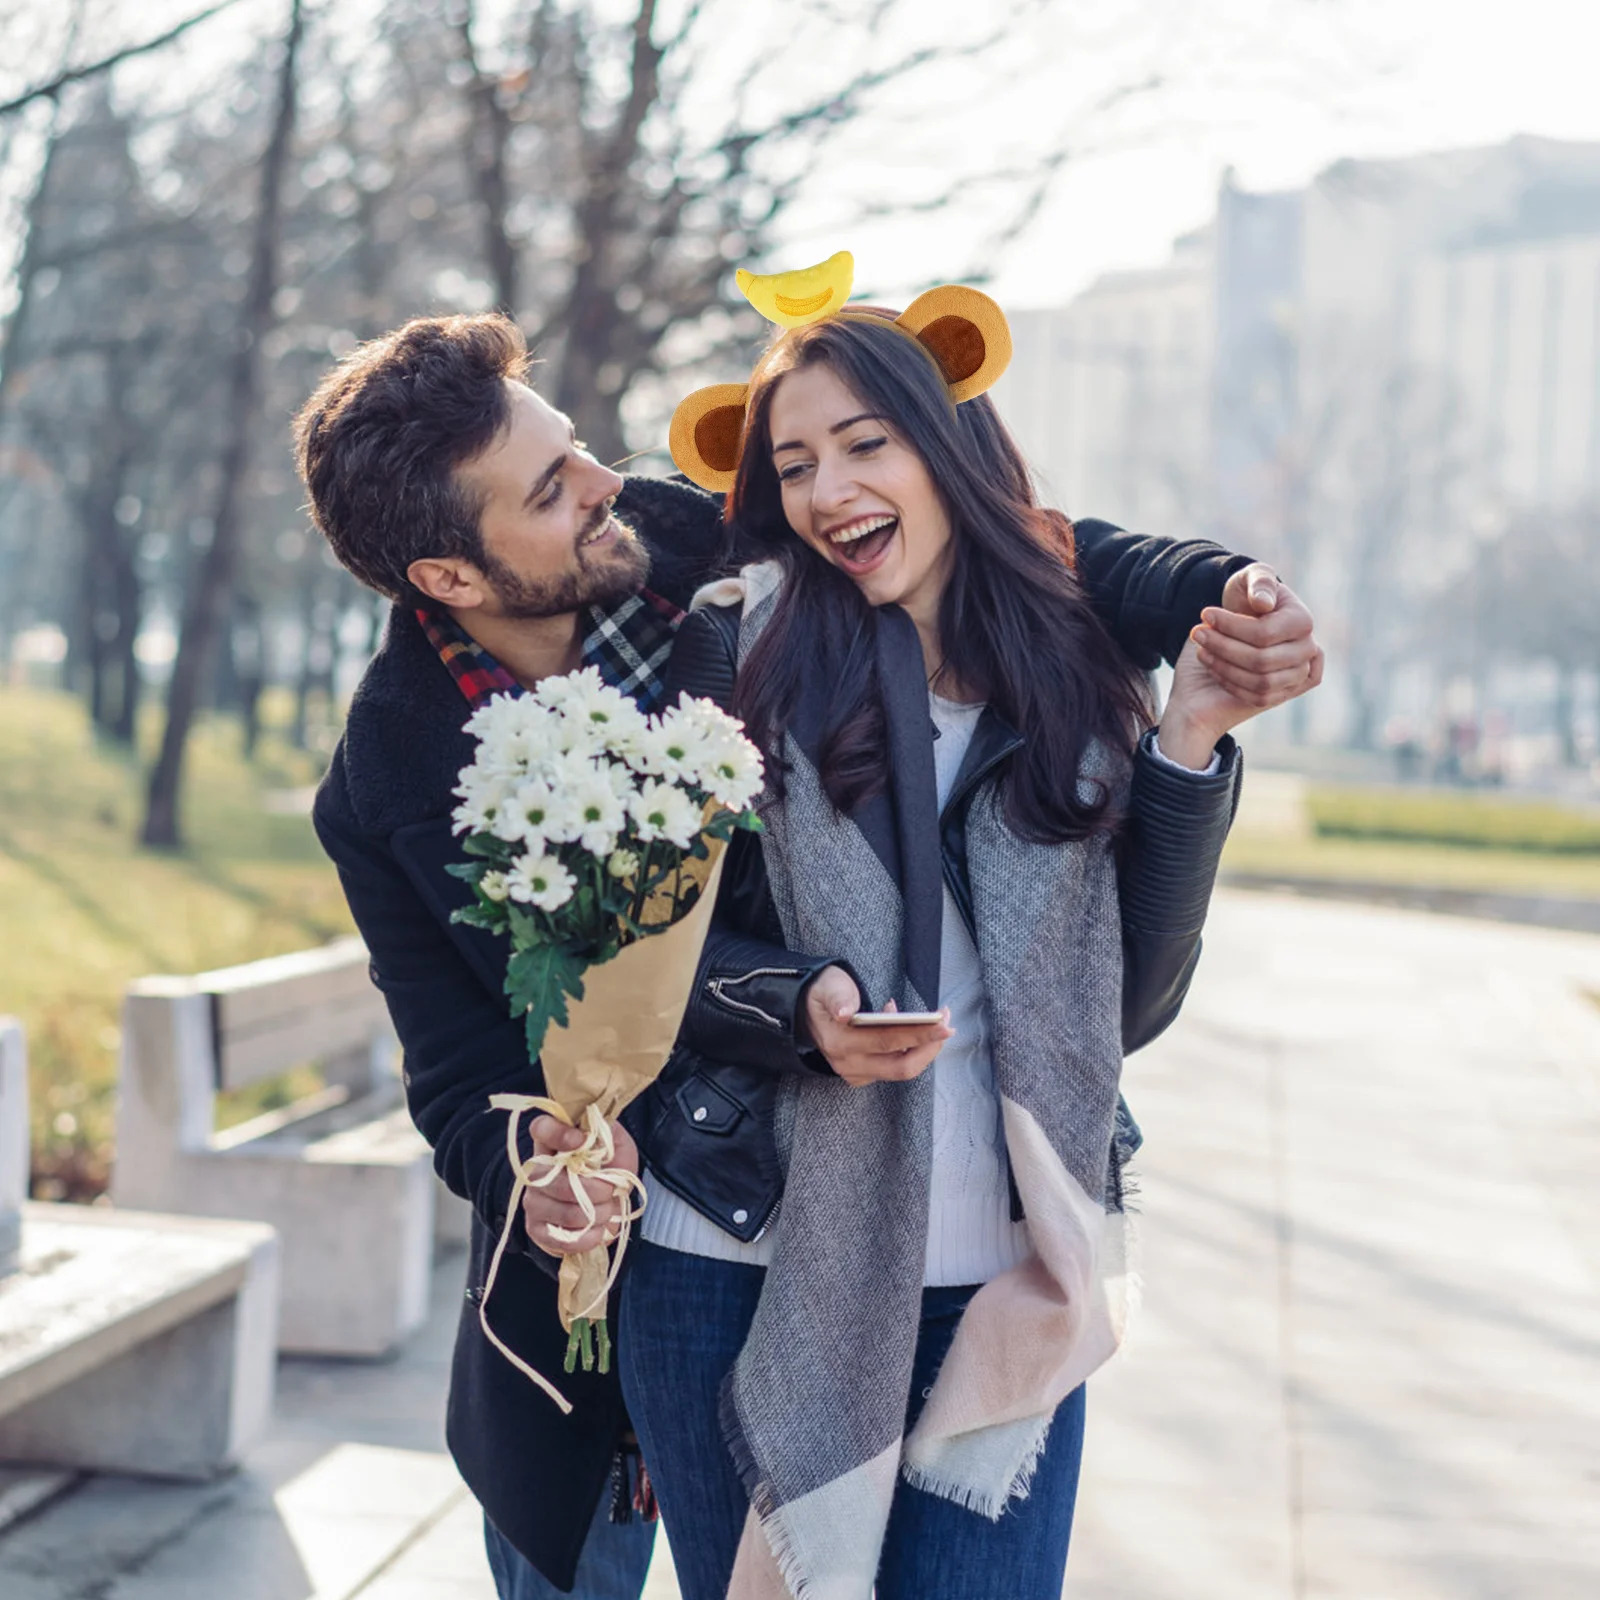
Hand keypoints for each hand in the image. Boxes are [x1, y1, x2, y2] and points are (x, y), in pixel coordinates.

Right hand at [521, 1114, 637, 1257]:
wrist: (603, 1205)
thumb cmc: (609, 1169)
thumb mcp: (617, 1147)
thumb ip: (611, 1141)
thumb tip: (602, 1145)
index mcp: (553, 1141)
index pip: (542, 1128)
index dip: (559, 1134)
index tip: (581, 1141)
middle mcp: (536, 1169)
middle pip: (559, 1182)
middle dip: (596, 1190)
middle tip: (611, 1190)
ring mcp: (533, 1200)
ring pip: (566, 1213)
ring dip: (596, 1215)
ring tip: (606, 1210)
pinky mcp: (536, 1228)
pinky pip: (561, 1239)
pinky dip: (588, 1237)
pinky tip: (597, 1230)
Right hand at [801, 966, 952, 1085]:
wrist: (804, 1011)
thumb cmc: (822, 994)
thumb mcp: (826, 985)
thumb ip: (837, 995)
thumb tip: (845, 1012)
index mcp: (840, 1042)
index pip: (887, 1041)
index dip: (919, 1034)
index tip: (943, 1022)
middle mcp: (848, 1064)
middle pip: (901, 1066)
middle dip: (930, 1046)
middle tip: (947, 1024)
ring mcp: (856, 1073)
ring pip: (901, 1070)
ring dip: (924, 1049)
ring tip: (937, 1023)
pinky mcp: (863, 1075)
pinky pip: (894, 1068)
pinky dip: (910, 1050)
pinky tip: (911, 1029)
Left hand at [1158, 564, 1324, 767]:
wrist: (1244, 622)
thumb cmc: (1247, 597)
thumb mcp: (1249, 579)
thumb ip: (1259, 582)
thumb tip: (1263, 604)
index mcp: (1302, 621)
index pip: (1264, 633)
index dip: (1231, 626)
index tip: (1204, 614)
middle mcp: (1307, 650)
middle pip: (1261, 660)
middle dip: (1223, 646)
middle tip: (1197, 633)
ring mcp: (1297, 675)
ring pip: (1260, 681)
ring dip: (1223, 666)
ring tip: (1201, 649)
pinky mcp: (1283, 693)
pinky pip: (1257, 697)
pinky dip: (1230, 683)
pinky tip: (1212, 665)